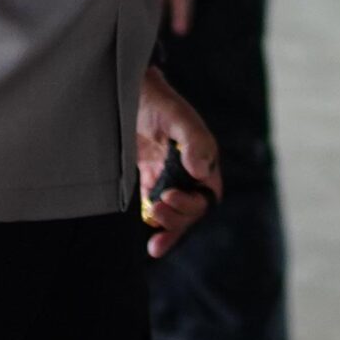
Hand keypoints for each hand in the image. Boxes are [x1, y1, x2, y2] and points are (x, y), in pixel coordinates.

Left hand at [135, 66, 223, 258]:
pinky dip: (154, 228)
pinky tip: (147, 239)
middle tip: (156, 210)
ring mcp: (170, 179)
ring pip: (175, 215)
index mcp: (204, 160)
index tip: (169, 196)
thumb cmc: (159, 102)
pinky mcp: (151, 181)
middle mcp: (190, 174)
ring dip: (168, 229)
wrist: (132, 95)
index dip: (191, 204)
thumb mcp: (177, 118)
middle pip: (191, 210)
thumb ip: (192, 141)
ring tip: (153, 243)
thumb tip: (199, 171)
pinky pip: (156, 211)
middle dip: (176, 218)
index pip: (206, 195)